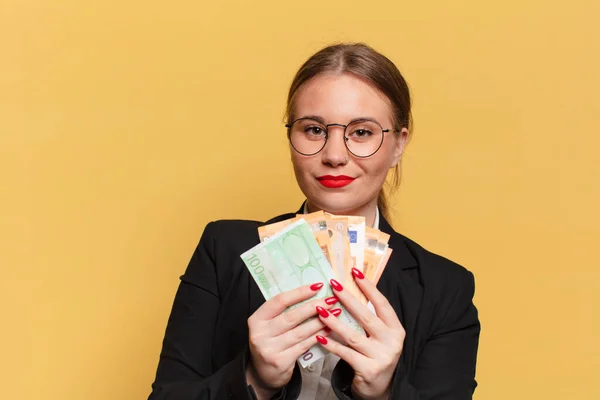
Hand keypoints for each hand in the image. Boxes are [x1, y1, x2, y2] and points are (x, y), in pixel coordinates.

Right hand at [246, 283, 337, 398]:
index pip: (279, 301)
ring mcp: (270, 349)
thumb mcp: (269, 325)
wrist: (263, 373)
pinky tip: (329, 329)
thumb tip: (311, 293)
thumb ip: (283, 311)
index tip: (317, 286)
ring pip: (300, 332)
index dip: (299, 293)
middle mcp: (260, 334)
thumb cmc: (270, 342)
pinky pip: (304, 345)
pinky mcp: (281, 362)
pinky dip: (319, 336)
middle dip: (314, 306)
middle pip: (291, 316)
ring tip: (335, 312)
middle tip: (331, 299)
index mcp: (256, 319)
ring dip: (320, 321)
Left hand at [314, 270, 404, 399]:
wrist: (379, 388)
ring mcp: (381, 357)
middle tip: (333, 285)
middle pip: (367, 317)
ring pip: (353, 336)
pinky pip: (345, 353)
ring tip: (319, 310)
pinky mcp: (368, 370)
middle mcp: (392, 342)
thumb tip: (351, 289)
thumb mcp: (379, 336)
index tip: (355, 272)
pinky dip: (331, 344)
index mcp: (396, 329)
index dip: (369, 287)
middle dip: (348, 299)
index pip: (382, 304)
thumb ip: (370, 318)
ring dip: (334, 322)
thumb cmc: (375, 355)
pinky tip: (318, 337)